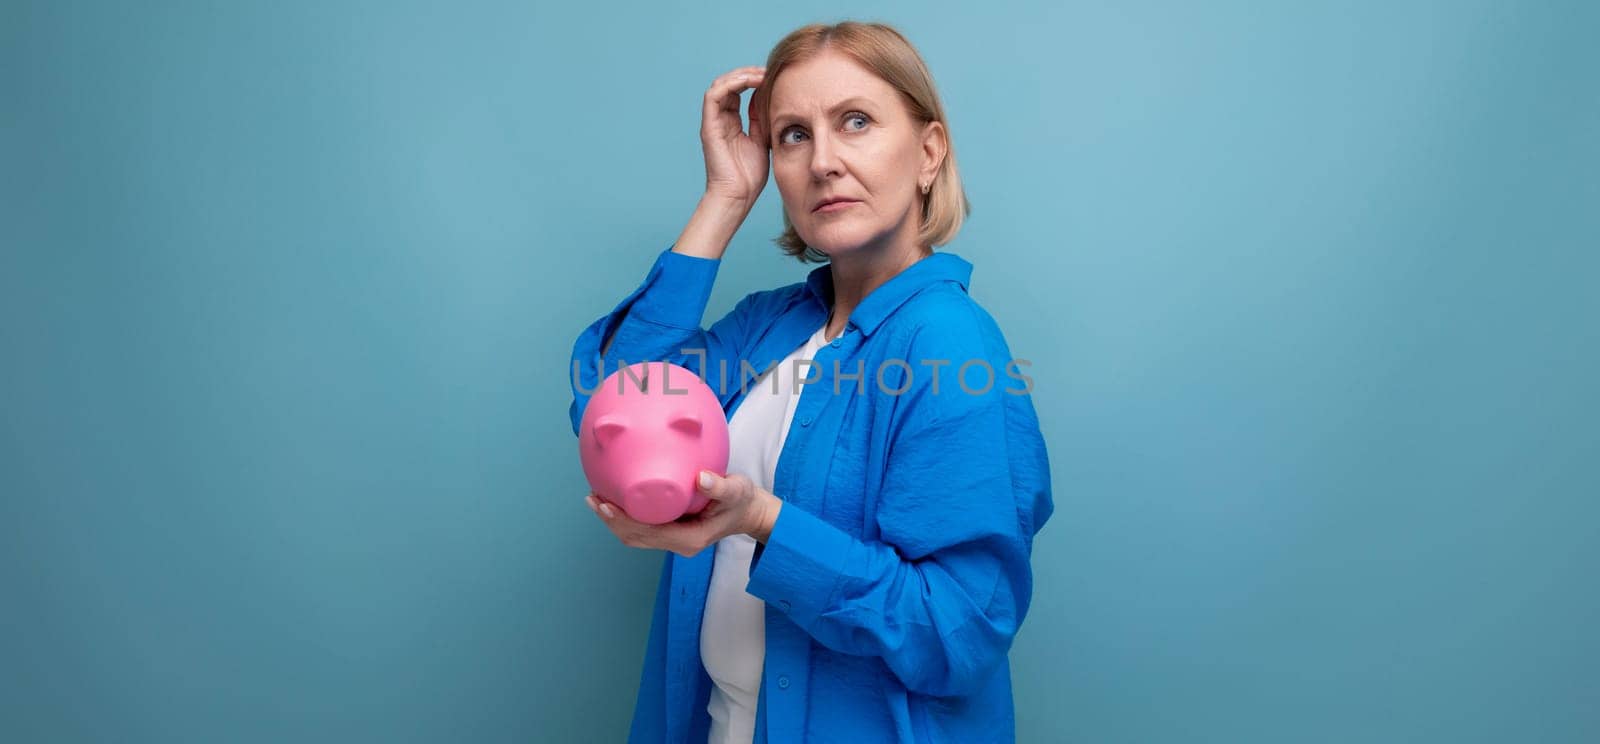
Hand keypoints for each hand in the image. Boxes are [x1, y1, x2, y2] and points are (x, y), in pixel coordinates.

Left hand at [585, 471, 781, 556]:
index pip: (648, 532)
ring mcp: (673, 540)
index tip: (606, 505)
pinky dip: (625, 517)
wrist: (749, 512)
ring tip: (595, 499)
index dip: (624, 520)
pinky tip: (615, 500)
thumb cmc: (743, 501)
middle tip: (592, 499)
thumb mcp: (737, 491)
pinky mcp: (671, 532)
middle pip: (636, 537)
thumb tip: (702, 478)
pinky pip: (642, 529)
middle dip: (611, 520)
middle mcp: (678, 544)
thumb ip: (720, 487)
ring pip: (636, 536)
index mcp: (689, 539)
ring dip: (614, 520)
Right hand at [700, 65, 769, 206]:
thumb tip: (766, 97)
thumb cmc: (750, 176)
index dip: (754, 80)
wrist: (738, 196)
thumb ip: (760, 119)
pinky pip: (713, 96)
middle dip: (748, 74)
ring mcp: (713, 122)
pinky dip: (731, 84)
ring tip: (760, 74)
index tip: (774, 78)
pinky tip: (749, 82)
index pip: (738, 91)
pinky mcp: (709, 126)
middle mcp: (720, 120)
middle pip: (728, 84)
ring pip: (720, 85)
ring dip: (740, 75)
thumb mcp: (762, 140)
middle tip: (768, 71)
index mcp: (731, 123)